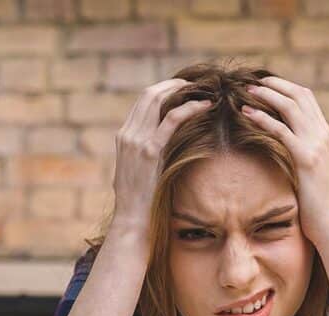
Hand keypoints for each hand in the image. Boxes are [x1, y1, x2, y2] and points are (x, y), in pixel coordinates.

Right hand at [111, 79, 209, 234]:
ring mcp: (136, 140)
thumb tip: (163, 147)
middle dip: (172, 84)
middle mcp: (127, 134)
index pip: (141, 102)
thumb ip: (146, 153)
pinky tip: (205, 106)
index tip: (181, 90)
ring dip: (182, 91)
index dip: (162, 91)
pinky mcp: (150, 151)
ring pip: (158, 99)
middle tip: (194, 85)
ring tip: (202, 92)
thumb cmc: (139, 200)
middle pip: (148, 94)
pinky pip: (171, 119)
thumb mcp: (138, 170)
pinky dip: (190, 108)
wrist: (131, 217)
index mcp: (123, 136)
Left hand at [241, 77, 328, 247]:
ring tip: (247, 90)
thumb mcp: (322, 177)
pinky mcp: (306, 158)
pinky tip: (247, 114)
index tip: (267, 85)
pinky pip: (281, 130)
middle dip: (275, 84)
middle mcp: (323, 136)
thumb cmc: (326, 208)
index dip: (287, 89)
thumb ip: (314, 162)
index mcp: (327, 138)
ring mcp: (316, 145)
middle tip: (253, 81)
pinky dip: (263, 118)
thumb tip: (306, 161)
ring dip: (267, 95)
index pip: (308, 101)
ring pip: (290, 106)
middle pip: (300, 96)